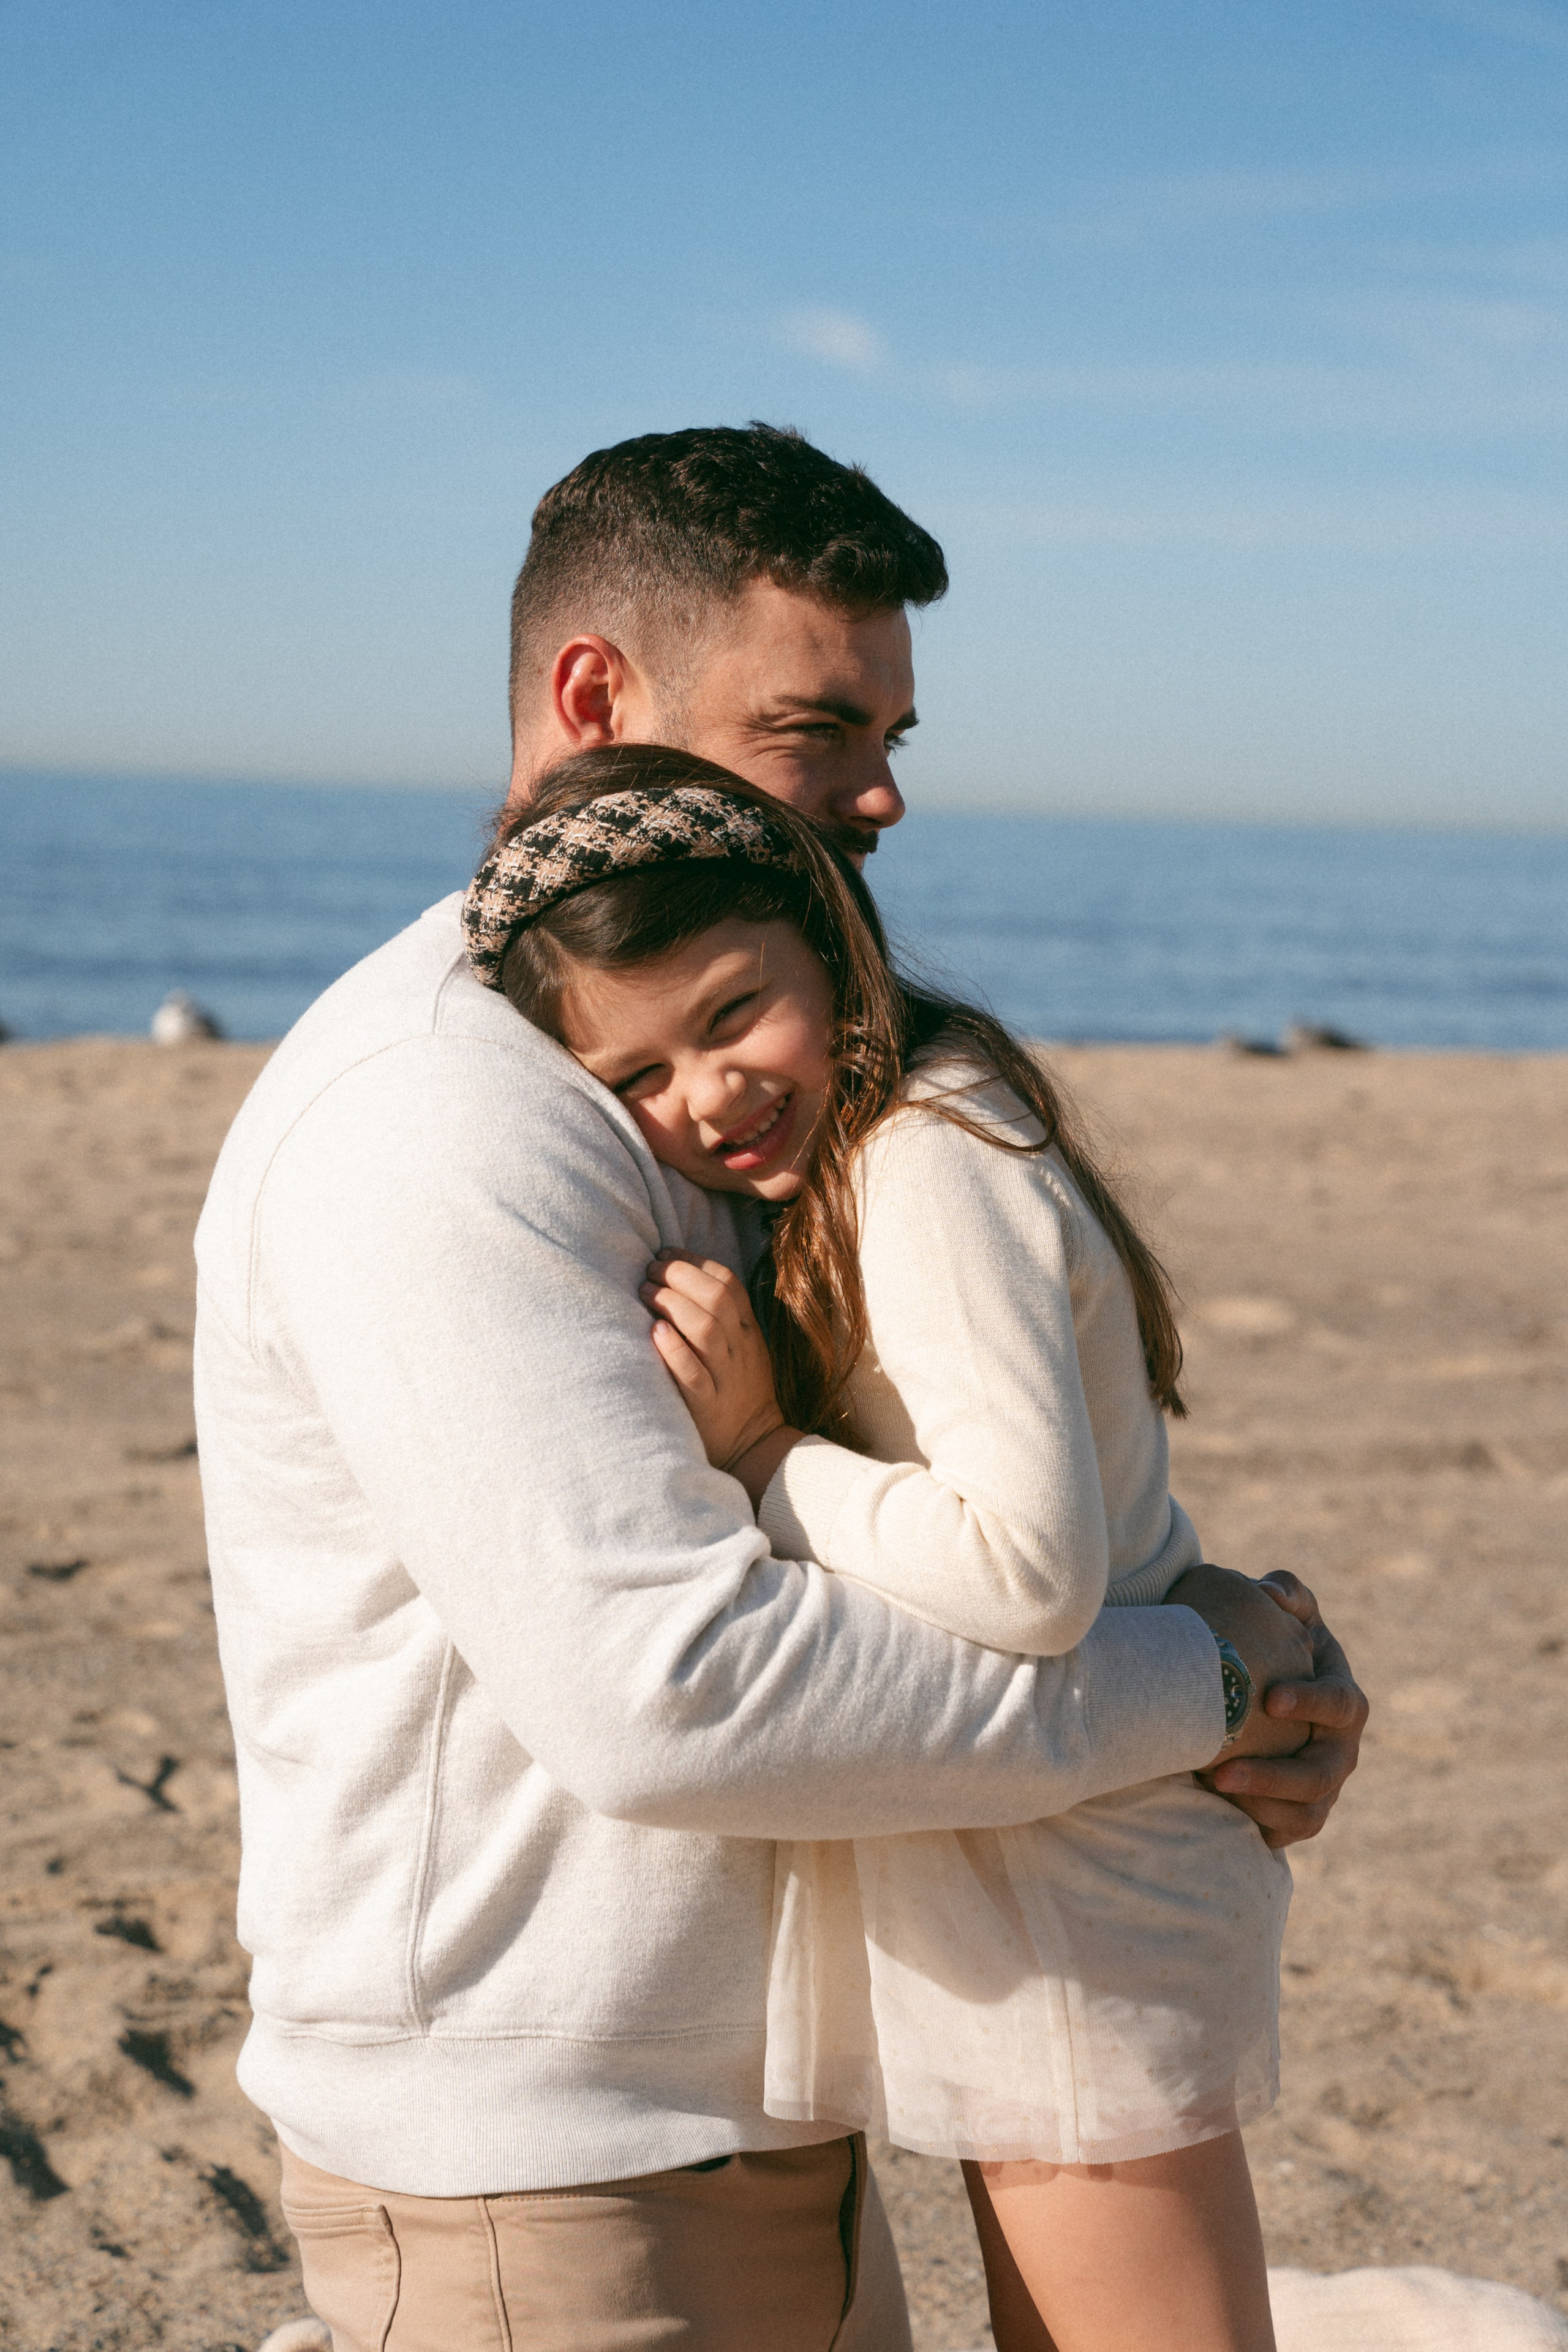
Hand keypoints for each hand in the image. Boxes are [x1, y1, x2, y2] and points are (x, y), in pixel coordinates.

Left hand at [640, 1253, 799, 1506]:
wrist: (755, 1447)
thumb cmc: (738, 1391)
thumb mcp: (744, 1348)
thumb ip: (723, 1317)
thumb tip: (681, 1278)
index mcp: (748, 1332)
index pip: (729, 1283)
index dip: (695, 1262)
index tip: (666, 1253)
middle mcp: (739, 1350)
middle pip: (716, 1298)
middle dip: (680, 1276)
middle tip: (650, 1270)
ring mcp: (724, 1378)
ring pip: (705, 1329)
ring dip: (672, 1304)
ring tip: (645, 1291)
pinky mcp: (706, 1406)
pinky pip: (692, 1373)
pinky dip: (673, 1349)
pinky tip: (654, 1331)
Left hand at [1167, 1566, 1367, 1847]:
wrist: (1267, 1684)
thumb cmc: (1279, 1641)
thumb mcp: (1289, 1613)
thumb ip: (1286, 1593)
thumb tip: (1270, 1590)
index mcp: (1344, 1699)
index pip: (1341, 1705)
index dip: (1312, 1703)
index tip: (1271, 1699)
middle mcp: (1340, 1749)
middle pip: (1321, 1775)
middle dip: (1273, 1777)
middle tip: (1221, 1771)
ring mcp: (1323, 1786)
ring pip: (1307, 1813)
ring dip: (1261, 1807)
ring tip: (1213, 1789)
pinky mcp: (1299, 1812)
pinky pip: (1287, 1832)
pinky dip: (1259, 1826)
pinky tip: (1217, 1808)